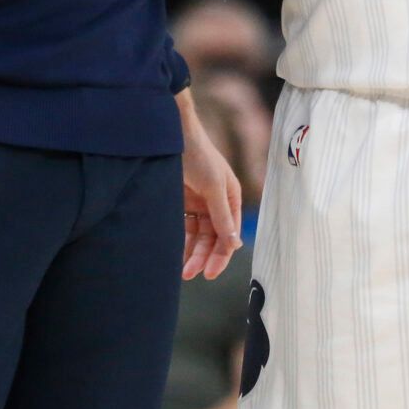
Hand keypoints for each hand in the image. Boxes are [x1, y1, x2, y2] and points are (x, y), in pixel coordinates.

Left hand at [179, 96, 243, 280]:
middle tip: (191, 275)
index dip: (221, 255)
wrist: (173, 134)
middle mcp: (217, 203)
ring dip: (191, 253)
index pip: (229, 234)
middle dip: (204, 257)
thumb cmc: (199, 154)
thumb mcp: (214, 186)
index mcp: (231, 198)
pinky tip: (175, 254)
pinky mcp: (181, 202)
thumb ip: (222, 216)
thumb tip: (235, 244)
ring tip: (182, 271)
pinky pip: (183, 227)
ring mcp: (198, 203)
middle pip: (213, 238)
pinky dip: (181, 241)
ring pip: (198, 236)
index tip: (209, 273)